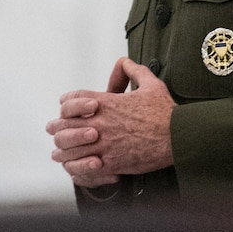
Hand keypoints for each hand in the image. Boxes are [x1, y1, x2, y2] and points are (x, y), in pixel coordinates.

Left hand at [46, 58, 175, 185]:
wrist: (177, 136)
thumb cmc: (165, 112)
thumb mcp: (151, 84)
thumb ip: (134, 71)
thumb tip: (125, 62)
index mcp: (105, 103)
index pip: (69, 101)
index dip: (65, 104)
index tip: (65, 108)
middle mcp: (99, 124)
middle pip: (61, 126)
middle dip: (57, 128)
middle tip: (55, 131)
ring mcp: (102, 145)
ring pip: (66, 150)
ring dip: (63, 151)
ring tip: (63, 153)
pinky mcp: (109, 164)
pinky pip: (81, 169)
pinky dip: (77, 168)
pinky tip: (80, 167)